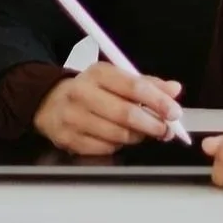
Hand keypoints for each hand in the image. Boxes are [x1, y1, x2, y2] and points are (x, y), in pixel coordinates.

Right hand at [33, 63, 185, 156]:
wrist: (49, 102)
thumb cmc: (90, 90)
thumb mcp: (116, 78)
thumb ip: (147, 84)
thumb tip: (173, 90)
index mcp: (98, 73)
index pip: (134, 87)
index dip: (158, 101)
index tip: (174, 112)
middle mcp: (82, 93)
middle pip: (126, 114)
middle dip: (152, 125)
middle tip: (165, 129)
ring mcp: (73, 117)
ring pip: (118, 135)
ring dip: (136, 137)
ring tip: (140, 131)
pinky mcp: (68, 139)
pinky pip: (105, 149)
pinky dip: (117, 145)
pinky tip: (116, 137)